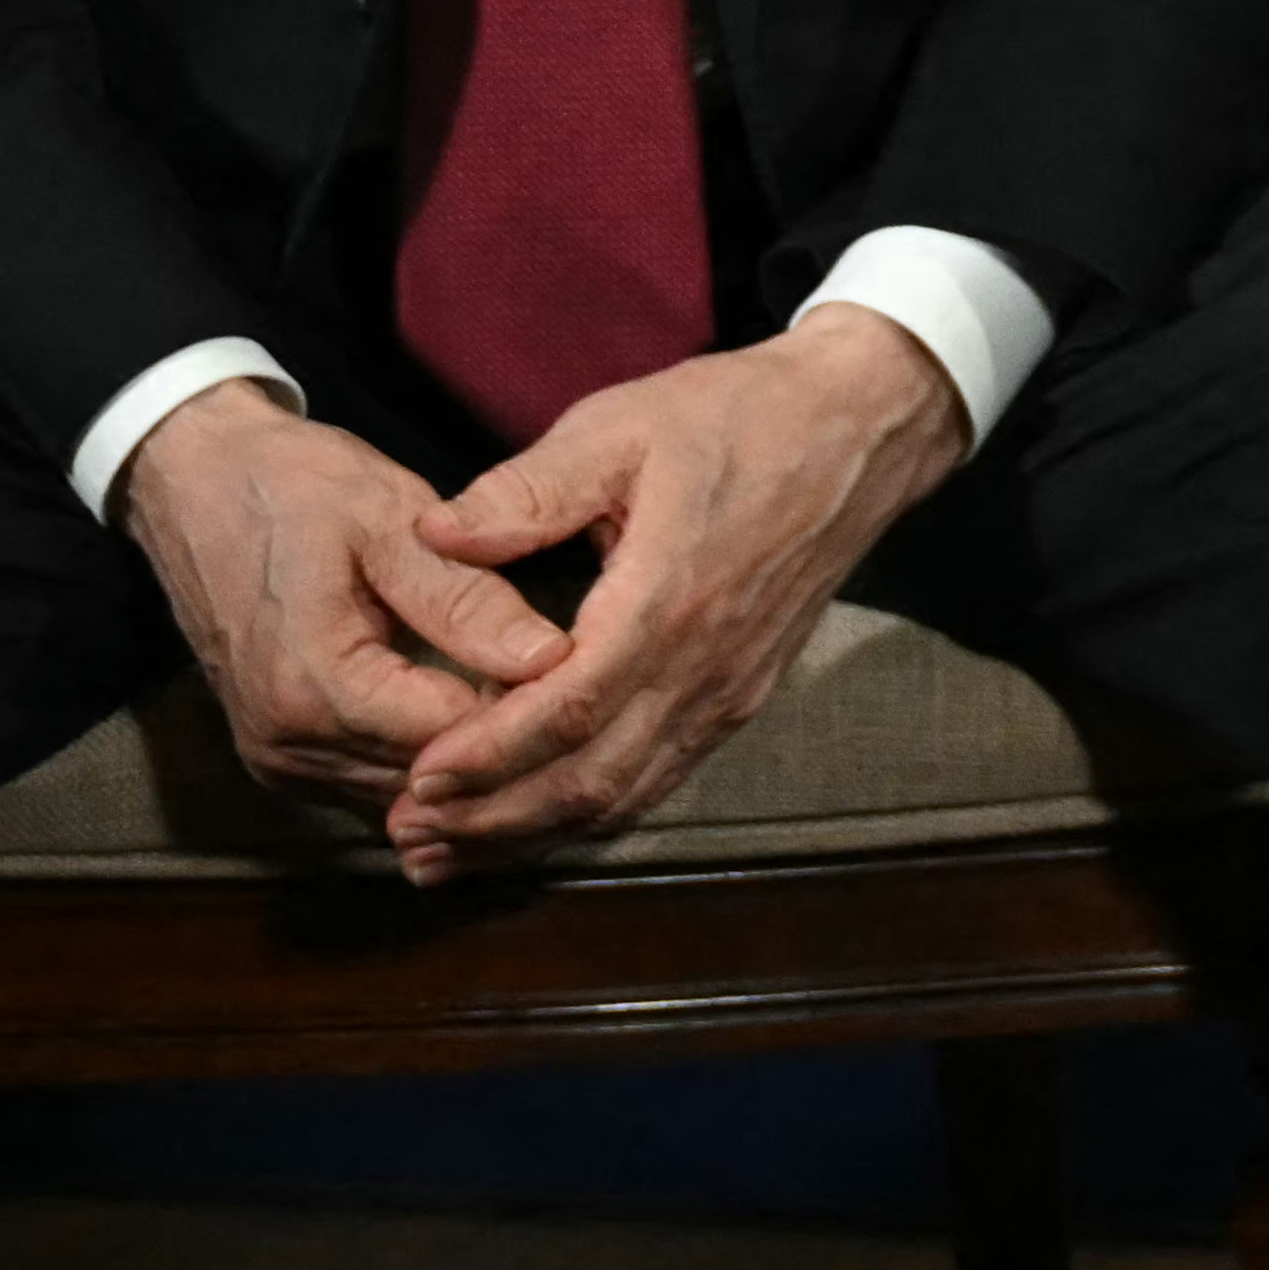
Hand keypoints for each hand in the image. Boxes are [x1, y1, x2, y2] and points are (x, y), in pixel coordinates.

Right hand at [116, 379, 568, 814]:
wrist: (195, 484)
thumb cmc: (295, 488)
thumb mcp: (391, 521)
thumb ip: (466, 600)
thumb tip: (550, 661)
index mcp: (315, 687)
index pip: (454, 740)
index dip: (529, 712)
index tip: (589, 671)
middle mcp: (288, 746)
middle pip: (433, 783)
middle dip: (509, 747)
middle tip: (581, 693)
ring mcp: (279, 761)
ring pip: (408, 796)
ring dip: (474, 763)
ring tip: (543, 705)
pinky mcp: (282, 759)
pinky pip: (374, 786)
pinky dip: (432, 765)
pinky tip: (483, 717)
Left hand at [370, 308, 974, 883]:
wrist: (860, 430)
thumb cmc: (737, 417)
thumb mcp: (622, 426)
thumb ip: (527, 488)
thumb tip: (432, 534)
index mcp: (668, 599)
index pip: (567, 710)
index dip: (487, 757)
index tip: (414, 779)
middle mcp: (704, 665)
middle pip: (591, 779)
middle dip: (493, 820)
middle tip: (409, 838)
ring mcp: (729, 690)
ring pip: (625, 795)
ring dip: (533, 833)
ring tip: (449, 851)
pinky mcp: (741, 696)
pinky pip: (659, 778)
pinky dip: (590, 814)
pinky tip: (536, 822)